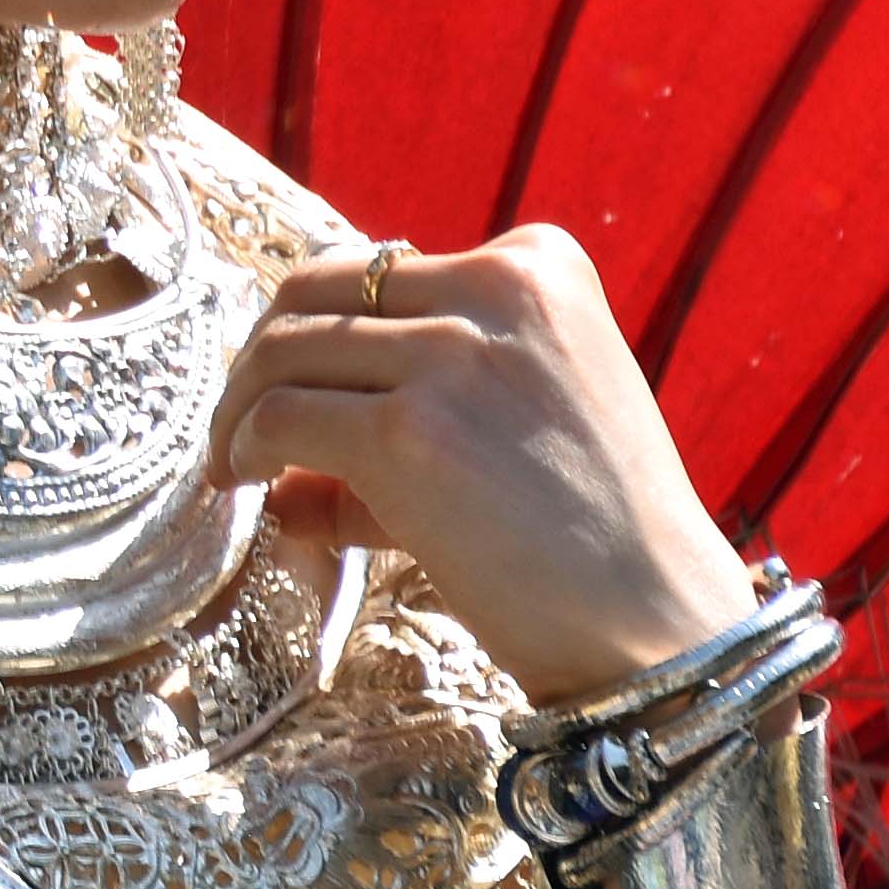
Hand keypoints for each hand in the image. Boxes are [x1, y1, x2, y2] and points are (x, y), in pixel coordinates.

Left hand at [207, 222, 752, 702]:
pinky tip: (249, 486)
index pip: (380, 269)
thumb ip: (412, 394)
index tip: (303, 385)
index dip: (324, 330)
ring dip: (241, 409)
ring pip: (284, 349)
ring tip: (234, 464)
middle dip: (262, 355)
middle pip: (314, 290)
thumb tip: (270, 431)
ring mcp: (453, 358)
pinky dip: (245, 447)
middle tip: (243, 423)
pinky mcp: (410, 432)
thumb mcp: (520, 418)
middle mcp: (498, 288)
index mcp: (538, 264)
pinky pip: (279, 417)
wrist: (654, 624)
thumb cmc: (589, 535)